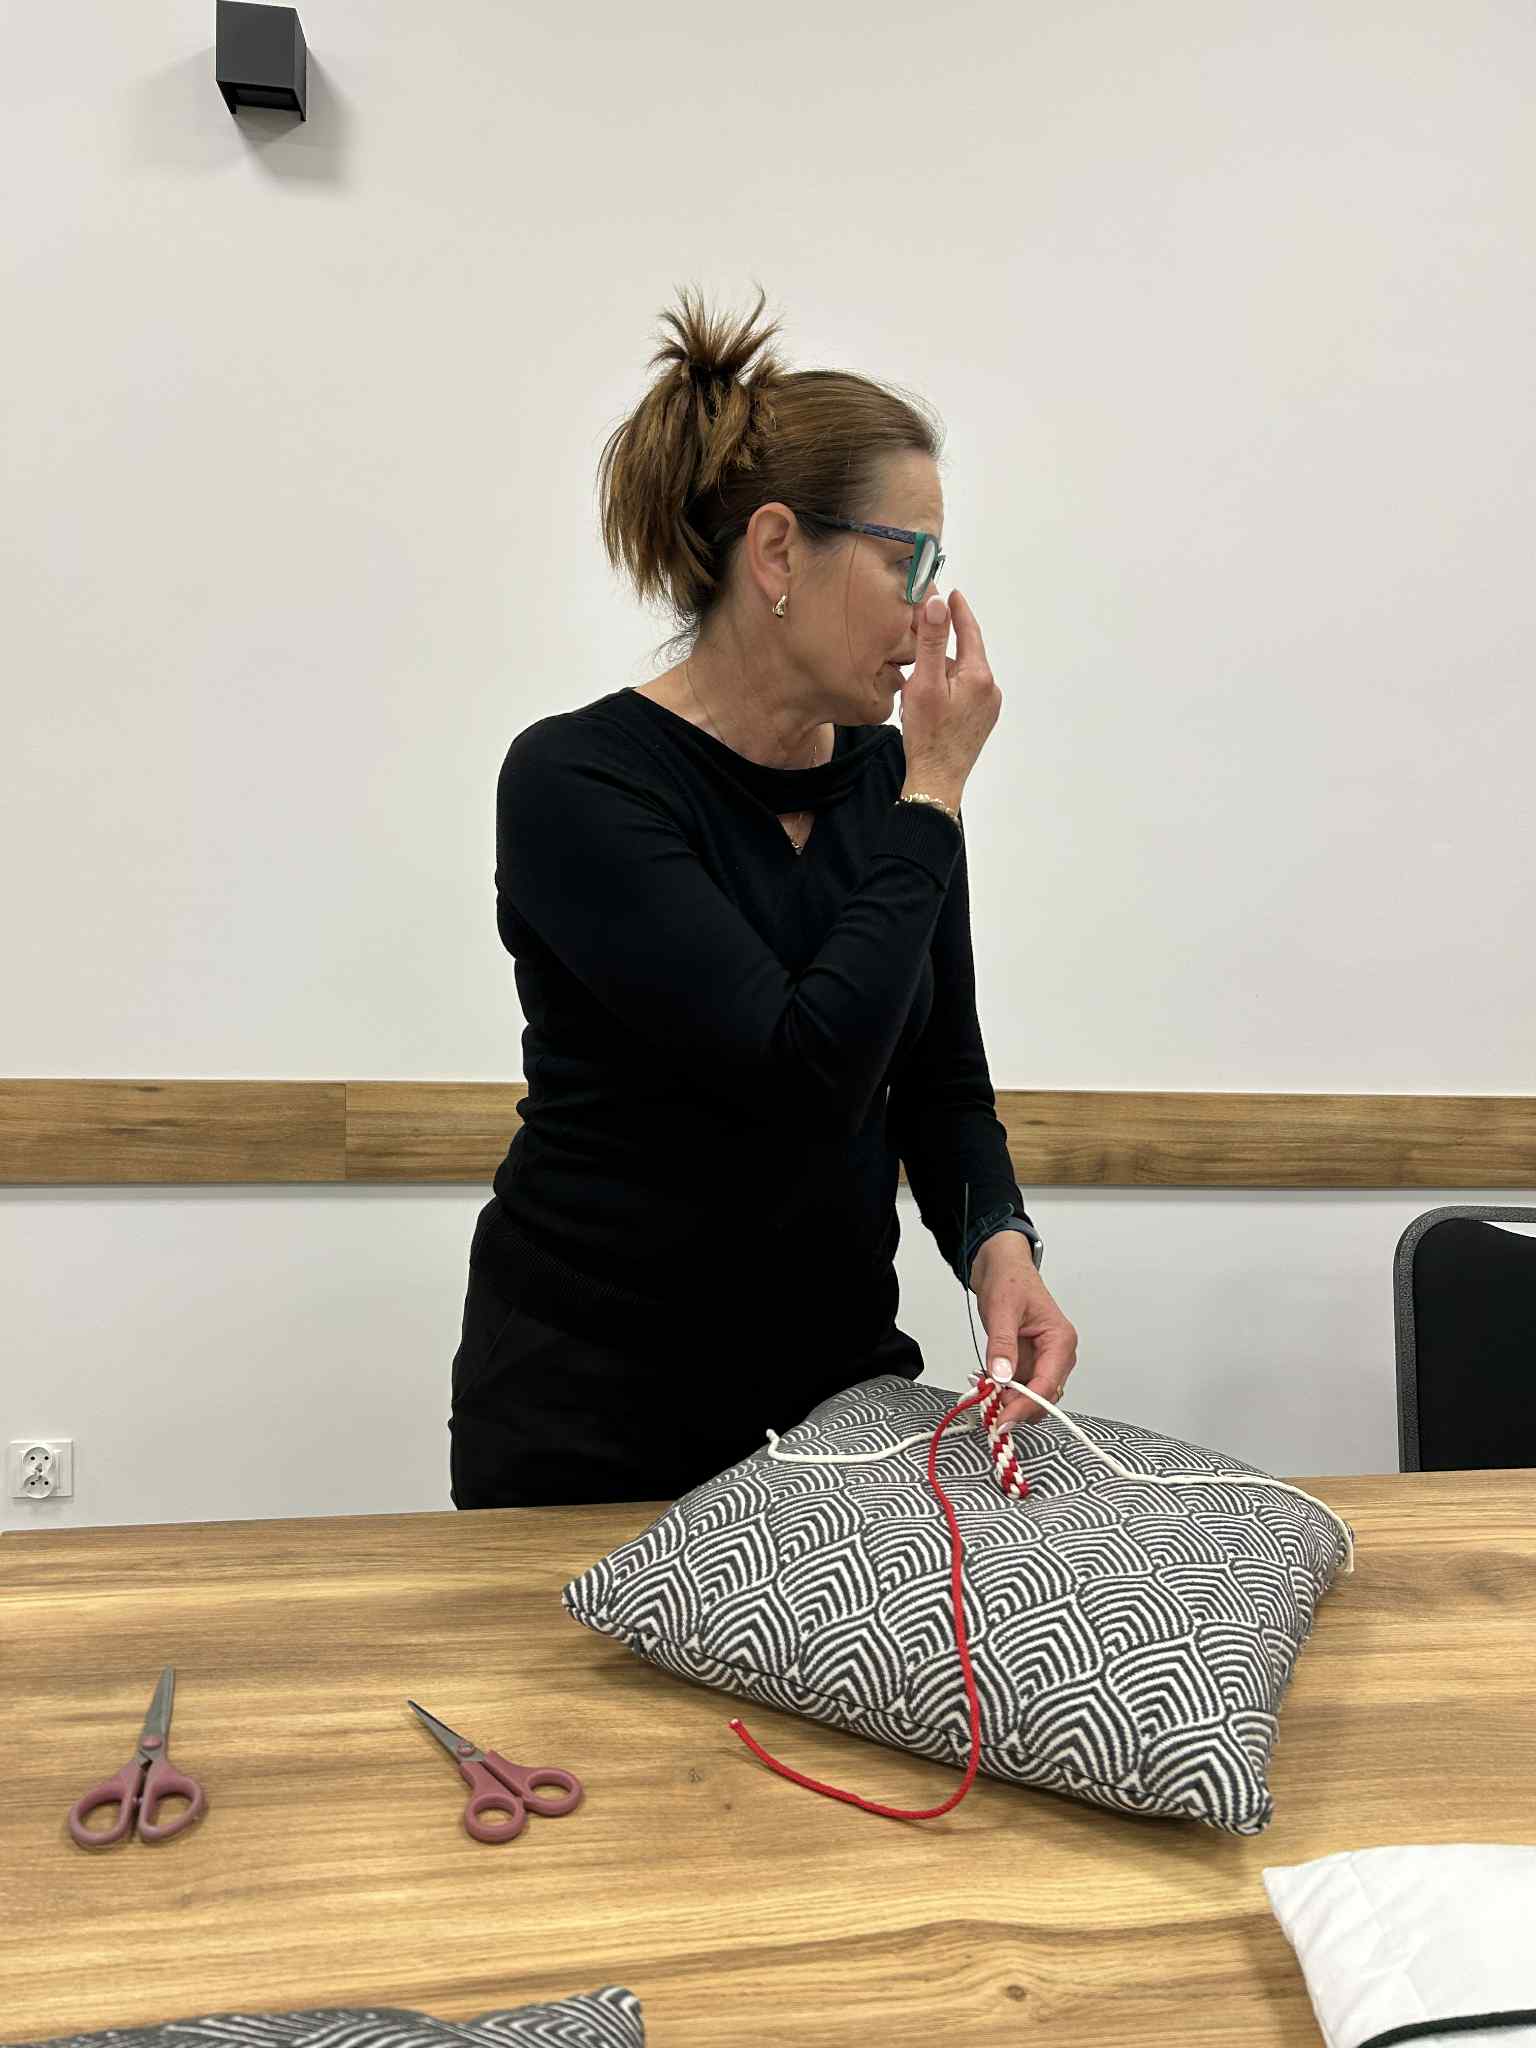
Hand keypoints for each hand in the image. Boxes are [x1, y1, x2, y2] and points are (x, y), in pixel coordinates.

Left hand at [970, 1233, 1078, 1428]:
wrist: (1002, 1265)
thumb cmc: (1010, 1279)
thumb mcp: (1002, 1309)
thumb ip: (1002, 1344)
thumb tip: (1001, 1376)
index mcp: (1060, 1340)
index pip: (1048, 1385)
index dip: (1025, 1406)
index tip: (1002, 1420)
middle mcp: (1057, 1354)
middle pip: (1043, 1396)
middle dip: (1017, 1407)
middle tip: (989, 1412)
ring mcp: (1043, 1360)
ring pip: (1032, 1396)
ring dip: (1009, 1402)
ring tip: (984, 1395)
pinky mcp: (1029, 1362)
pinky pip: (1019, 1387)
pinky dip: (1003, 1392)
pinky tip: (986, 1386)